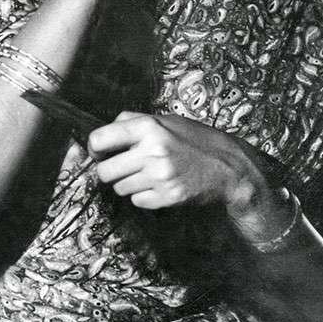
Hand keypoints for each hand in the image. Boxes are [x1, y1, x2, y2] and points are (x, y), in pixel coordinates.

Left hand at [89, 111, 261, 211]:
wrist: (228, 167)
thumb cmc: (195, 140)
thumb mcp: (166, 120)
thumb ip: (134, 121)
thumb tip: (104, 132)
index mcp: (148, 127)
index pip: (100, 139)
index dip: (95, 148)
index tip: (99, 153)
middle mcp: (151, 151)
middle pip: (105, 171)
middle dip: (109, 171)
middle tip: (122, 168)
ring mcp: (159, 176)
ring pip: (119, 188)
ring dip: (127, 184)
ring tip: (147, 175)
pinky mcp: (167, 197)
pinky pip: (137, 201)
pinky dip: (142, 196)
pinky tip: (157, 186)